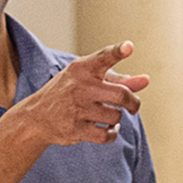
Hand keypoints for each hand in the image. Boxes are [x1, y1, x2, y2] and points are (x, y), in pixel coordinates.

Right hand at [1, 42, 148, 147]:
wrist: (37, 117)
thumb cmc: (69, 93)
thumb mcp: (88, 80)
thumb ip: (118, 79)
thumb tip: (146, 81)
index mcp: (82, 68)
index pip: (103, 58)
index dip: (117, 52)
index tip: (129, 47)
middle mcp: (79, 87)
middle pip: (121, 94)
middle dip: (133, 103)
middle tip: (133, 106)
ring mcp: (76, 108)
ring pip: (115, 116)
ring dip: (116, 119)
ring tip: (108, 116)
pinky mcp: (75, 129)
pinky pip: (107, 135)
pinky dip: (112, 133)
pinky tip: (109, 129)